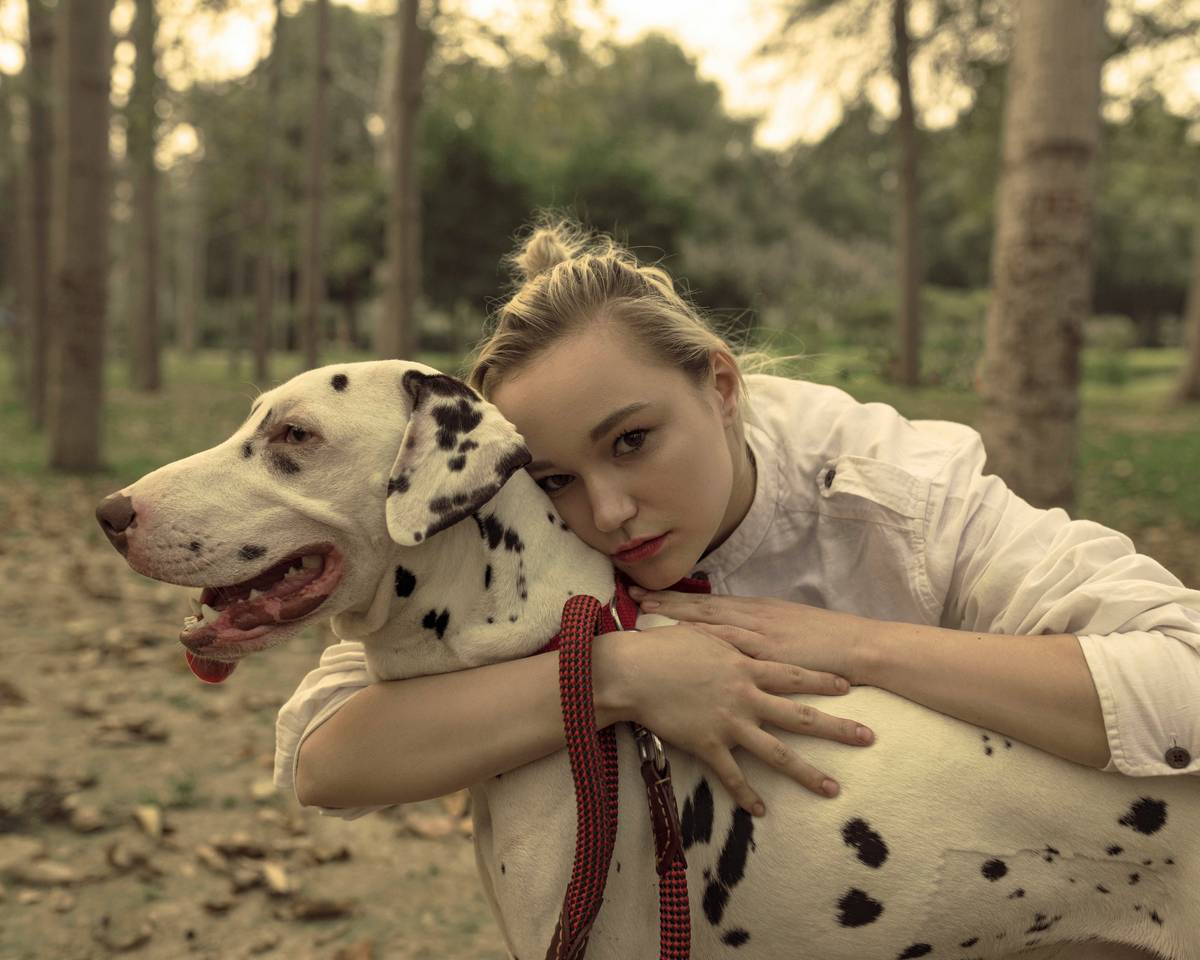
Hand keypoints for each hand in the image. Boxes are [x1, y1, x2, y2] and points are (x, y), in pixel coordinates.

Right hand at [591, 619, 872, 816]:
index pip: (793, 675)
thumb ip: (723, 638)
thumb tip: (732, 630)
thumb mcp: (700, 633)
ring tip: (833, 790)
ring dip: (806, 772)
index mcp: (745, 666)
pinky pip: (732, 775)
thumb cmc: (662, 645)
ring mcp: (729, 723)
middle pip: (800, 715)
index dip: (822, 681)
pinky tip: (761, 811)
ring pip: (776, 752)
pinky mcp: (708, 745)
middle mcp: (745, 696)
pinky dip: (747, 794)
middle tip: (868, 738)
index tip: (849, 688)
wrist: (634, 670)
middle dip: (837, 728)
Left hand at [627, 587, 869, 683]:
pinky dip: (705, 641)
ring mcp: (760, 635)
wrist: (860, 648)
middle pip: (701, 608)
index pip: (708, 604)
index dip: (675, 600)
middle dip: (665, 602)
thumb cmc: (827, 643)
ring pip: (709, 621)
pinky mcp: (769, 655)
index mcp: (757, 611)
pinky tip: (682, 642)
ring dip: (676, 617)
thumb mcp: (788, 629)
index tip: (646, 594)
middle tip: (632, 595)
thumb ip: (760, 632)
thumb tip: (732, 636)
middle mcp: (754, 618)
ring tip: (644, 613)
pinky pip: (731, 646)